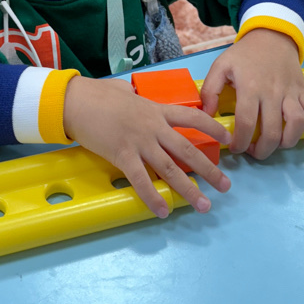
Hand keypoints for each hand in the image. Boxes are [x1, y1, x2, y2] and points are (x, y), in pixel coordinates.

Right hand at [63, 76, 230, 218]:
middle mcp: (153, 126)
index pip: (193, 116)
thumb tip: (130, 95)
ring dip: (189, 189)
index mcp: (156, 109)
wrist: (75, 100)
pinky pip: (141, 180)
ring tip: (204, 205)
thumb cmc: (96, 94)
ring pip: (170, 168)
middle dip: (209, 169)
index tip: (228, 138)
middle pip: (188, 149)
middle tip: (226, 185)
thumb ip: (133, 97)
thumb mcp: (123, 91)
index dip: (213, 127)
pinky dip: (153, 197)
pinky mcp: (122, 154)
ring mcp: (139, 141)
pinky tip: (163, 211)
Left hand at [200, 28, 303, 159]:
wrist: (272, 37)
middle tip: (251, 150)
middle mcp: (273, 92)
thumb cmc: (244, 54)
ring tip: (273, 146)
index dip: (239, 141)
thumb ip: (209, 90)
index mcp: (250, 87)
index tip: (234, 147)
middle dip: (261, 149)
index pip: (246, 122)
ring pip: (295, 124)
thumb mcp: (221, 65)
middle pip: (272, 130)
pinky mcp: (303, 92)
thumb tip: (207, 115)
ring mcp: (291, 93)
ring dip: (285, 143)